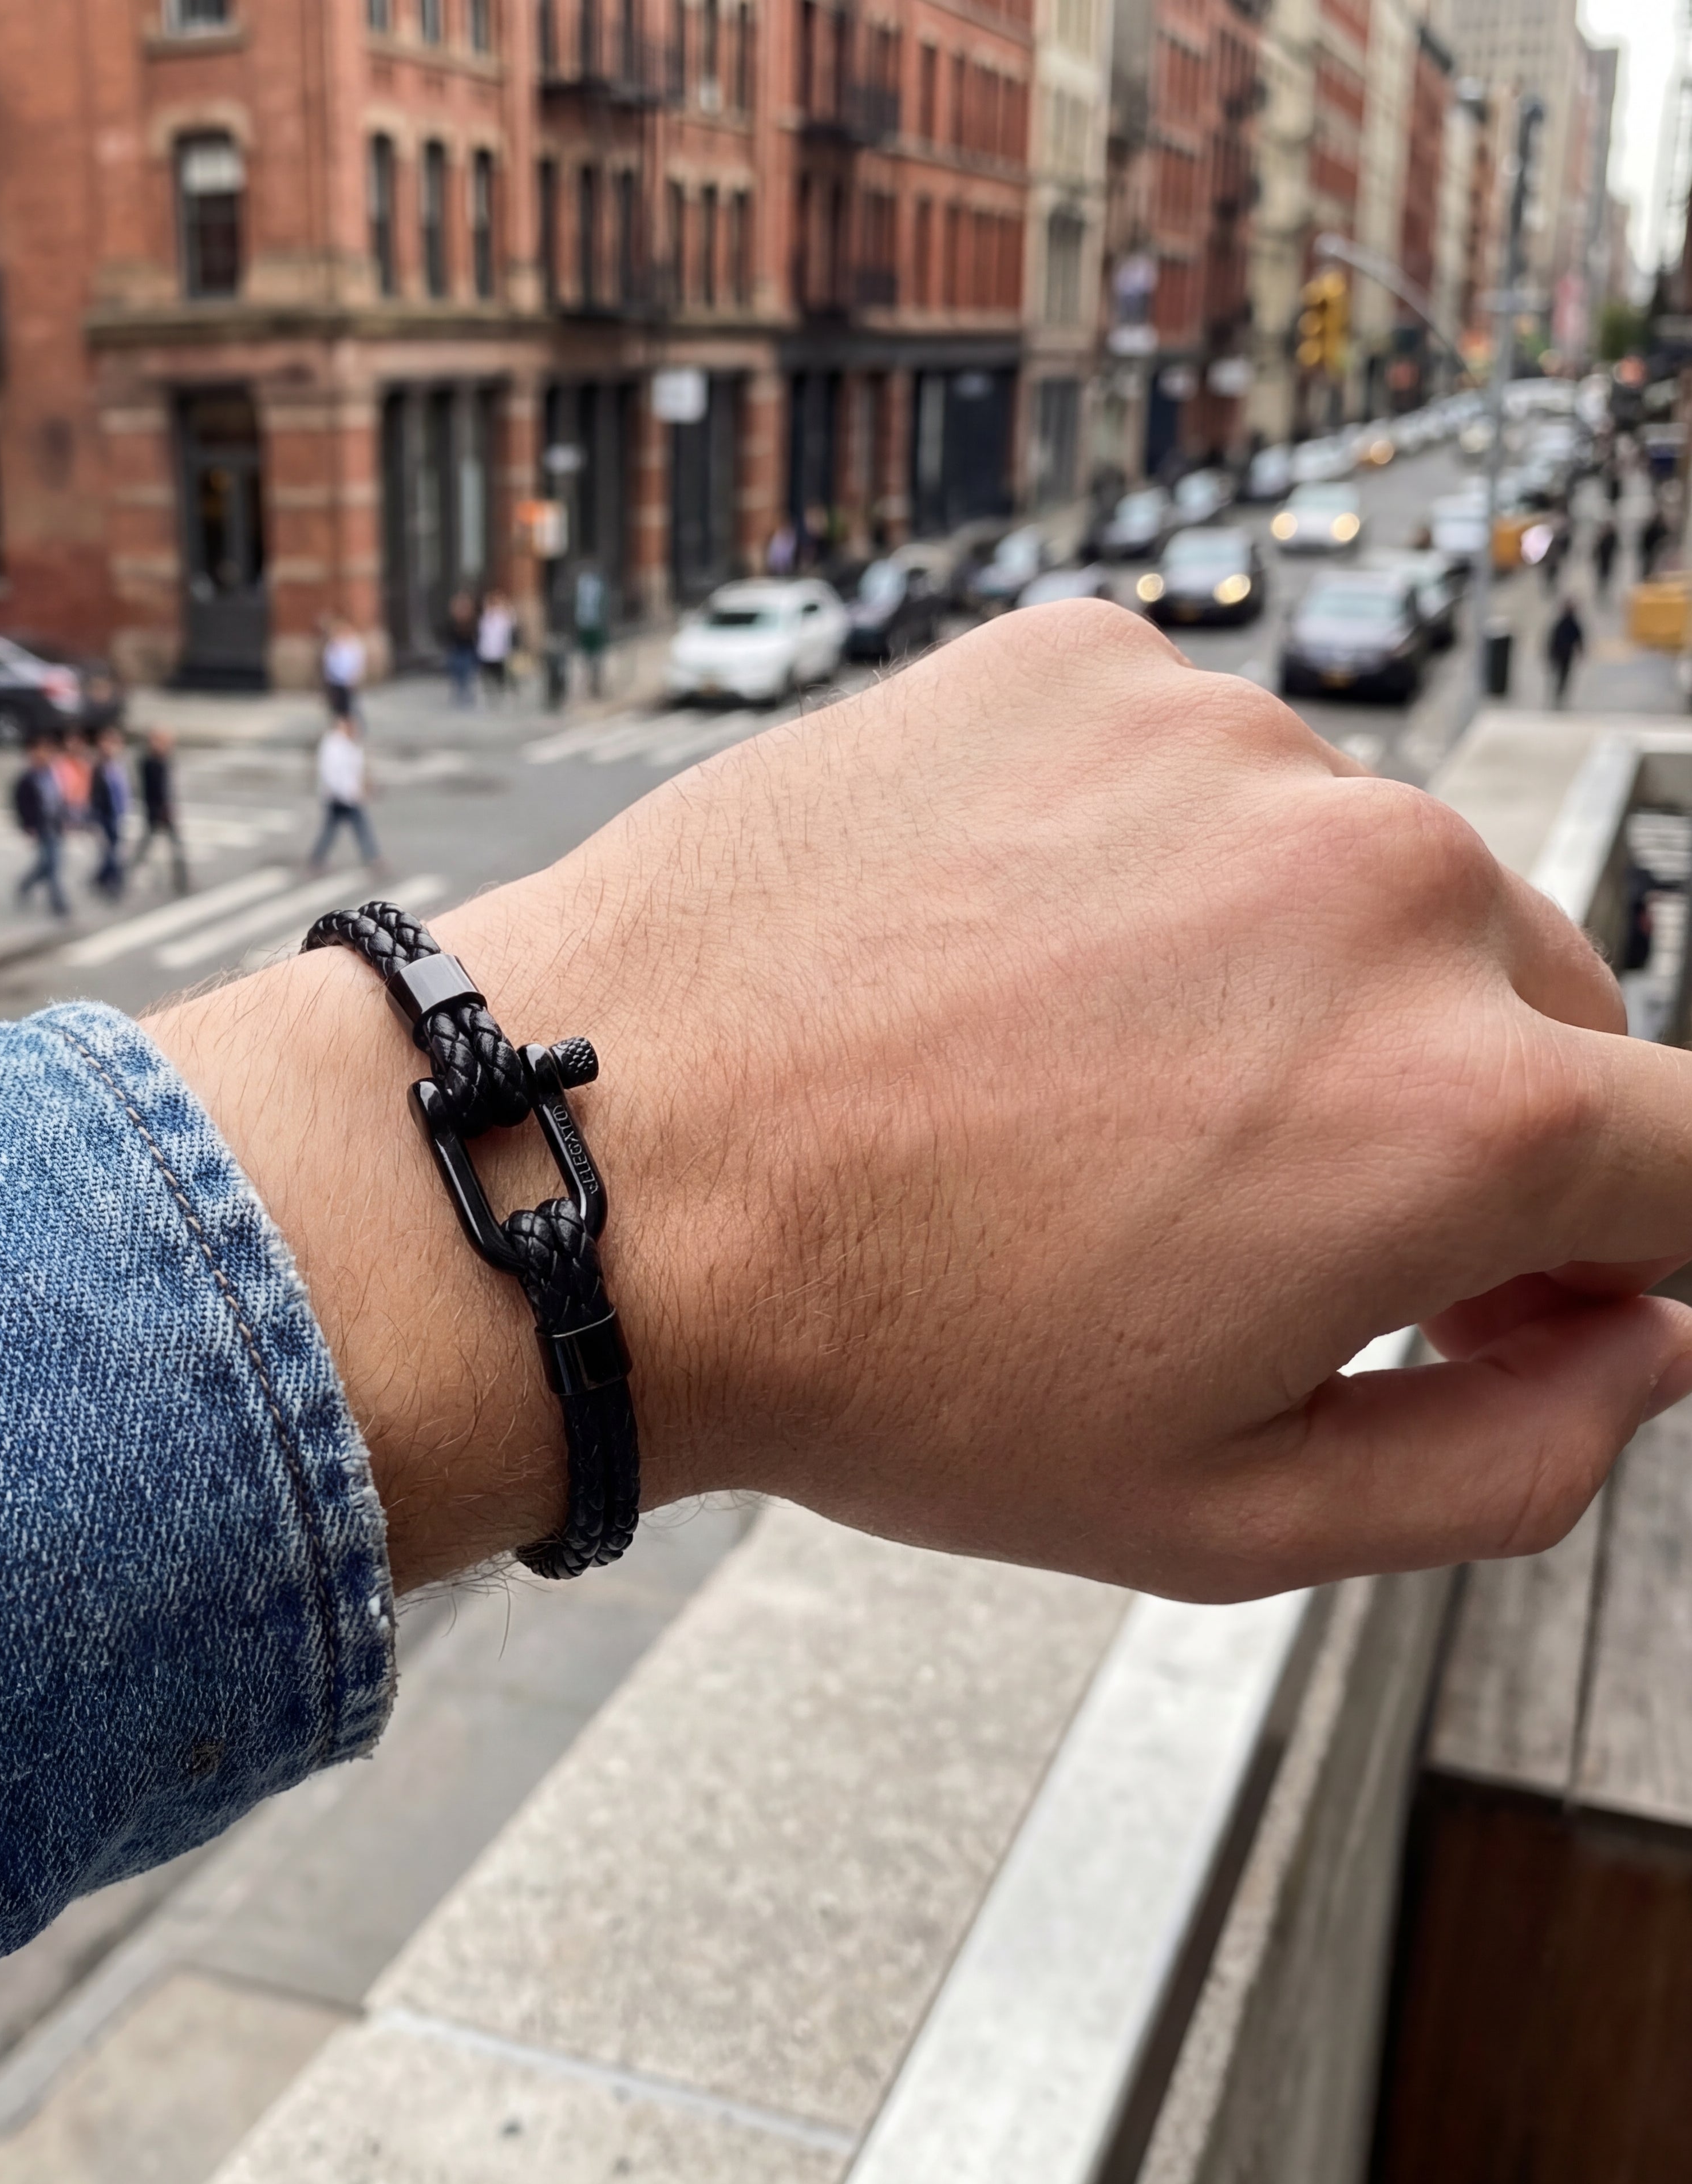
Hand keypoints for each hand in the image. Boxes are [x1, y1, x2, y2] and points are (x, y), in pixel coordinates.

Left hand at [150, 602, 1691, 1596]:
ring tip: (1085, 1085)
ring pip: (1360, 883)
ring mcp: (1223, 752)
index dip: (1634, 1241)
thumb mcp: (1214, 1513)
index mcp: (1453, 1115)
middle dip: (1453, 1118)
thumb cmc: (868, 1349)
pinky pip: (1196, 778)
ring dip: (1285, 981)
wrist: (597, 1175)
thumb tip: (1641, 1353)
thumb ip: (1504, 1462)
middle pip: (1540, 1012)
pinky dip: (1146, 864)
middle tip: (1257, 1209)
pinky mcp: (1082, 669)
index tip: (1547, 1270)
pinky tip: (1010, 962)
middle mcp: (1377, 891)